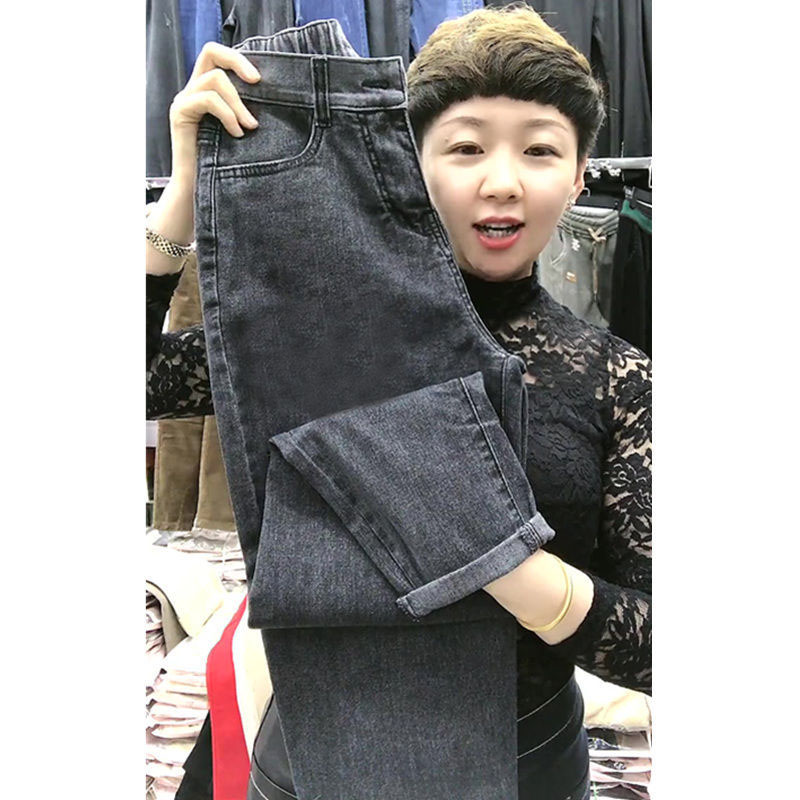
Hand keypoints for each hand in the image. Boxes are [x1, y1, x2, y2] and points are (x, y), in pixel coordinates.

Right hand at [168, 42, 261, 188]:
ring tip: (250, 126)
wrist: (197, 188)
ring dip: (238, 102)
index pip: (217, 55)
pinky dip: (227, 114)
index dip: (239, 59)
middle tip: (258, 82)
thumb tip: (276, 99)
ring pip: (214, 79)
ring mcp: (184, 100)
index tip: (260, 79)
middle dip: (237, 62)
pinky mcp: (180, 113)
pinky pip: (207, 100)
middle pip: (210, 51)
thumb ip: (246, 111)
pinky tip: (236, 133)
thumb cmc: (223, 163)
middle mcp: (192, 90)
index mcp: (206, 90)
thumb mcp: (240, 130)